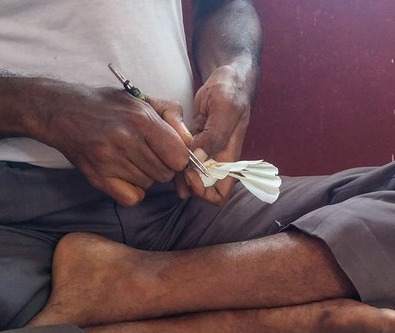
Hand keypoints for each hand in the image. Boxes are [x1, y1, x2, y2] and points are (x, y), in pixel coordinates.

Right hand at [37, 84, 192, 205]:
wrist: (61, 111)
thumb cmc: (107, 105)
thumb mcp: (142, 100)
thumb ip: (171, 116)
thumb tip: (189, 142)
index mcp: (140, 119)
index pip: (178, 156)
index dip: (178, 156)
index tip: (169, 151)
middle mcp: (125, 140)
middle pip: (165, 173)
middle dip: (162, 166)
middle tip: (147, 153)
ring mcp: (110, 161)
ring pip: (149, 185)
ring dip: (146, 176)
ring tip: (131, 158)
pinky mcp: (98, 178)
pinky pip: (132, 198)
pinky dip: (133, 191)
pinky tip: (125, 175)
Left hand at [175, 64, 252, 205]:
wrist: (227, 77)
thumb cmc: (231, 91)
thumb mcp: (225, 110)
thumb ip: (214, 135)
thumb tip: (199, 159)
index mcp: (229, 158)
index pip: (221, 193)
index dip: (205, 192)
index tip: (192, 177)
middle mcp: (217, 160)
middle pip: (202, 188)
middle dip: (188, 185)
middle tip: (174, 170)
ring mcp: (205, 152)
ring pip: (190, 176)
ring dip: (178, 176)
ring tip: (164, 166)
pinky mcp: (194, 142)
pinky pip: (183, 159)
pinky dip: (173, 161)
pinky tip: (163, 154)